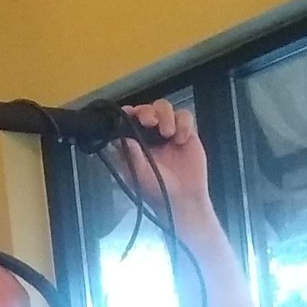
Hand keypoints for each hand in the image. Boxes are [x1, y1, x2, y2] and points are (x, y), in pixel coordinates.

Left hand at [109, 98, 210, 222]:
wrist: (184, 198)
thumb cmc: (157, 190)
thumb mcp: (139, 174)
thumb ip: (131, 155)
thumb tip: (121, 138)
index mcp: (134, 142)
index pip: (128, 120)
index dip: (127, 113)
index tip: (129, 113)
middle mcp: (149, 135)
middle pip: (147, 108)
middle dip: (147, 111)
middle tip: (150, 122)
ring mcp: (167, 132)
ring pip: (164, 107)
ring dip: (165, 115)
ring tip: (168, 133)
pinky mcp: (185, 132)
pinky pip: (185, 116)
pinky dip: (184, 123)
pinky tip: (181, 139)